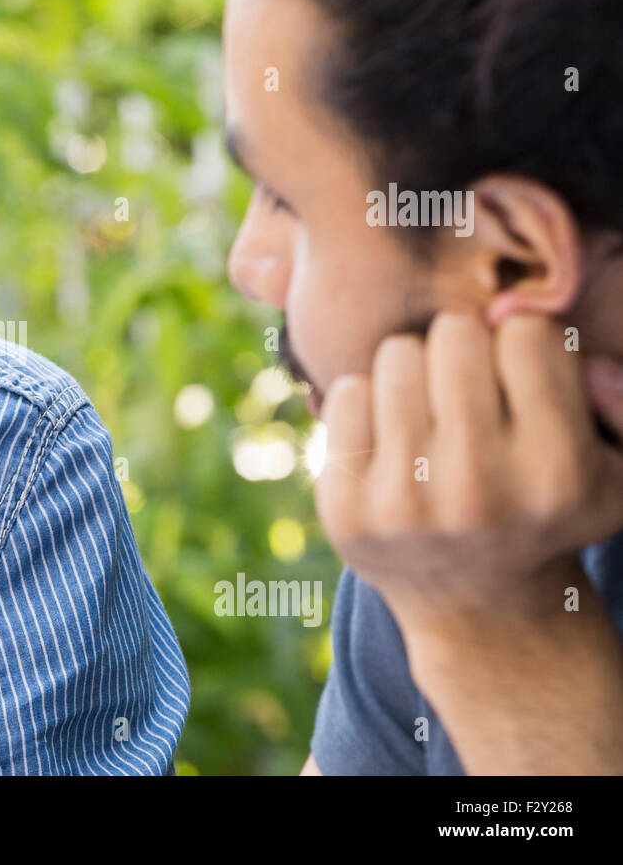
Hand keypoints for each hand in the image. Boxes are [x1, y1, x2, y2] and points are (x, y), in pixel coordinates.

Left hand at [314, 311, 622, 631]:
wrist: (479, 609)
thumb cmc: (549, 515)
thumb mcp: (620, 471)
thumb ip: (617, 397)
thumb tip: (543, 331)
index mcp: (555, 474)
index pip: (526, 334)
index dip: (526, 348)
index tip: (522, 384)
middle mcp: (476, 489)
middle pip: (455, 334)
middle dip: (466, 351)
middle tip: (470, 394)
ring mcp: (402, 500)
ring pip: (396, 354)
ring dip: (415, 372)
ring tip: (432, 415)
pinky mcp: (345, 506)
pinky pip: (345, 392)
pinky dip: (368, 402)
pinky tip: (392, 440)